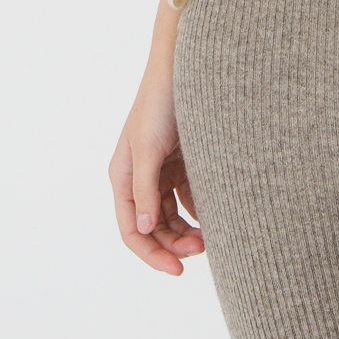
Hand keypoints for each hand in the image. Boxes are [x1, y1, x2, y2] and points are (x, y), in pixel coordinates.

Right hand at [109, 70, 205, 275]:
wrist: (185, 68)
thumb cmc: (159, 103)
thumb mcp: (149, 148)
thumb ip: (144, 188)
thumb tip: (142, 228)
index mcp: (123, 177)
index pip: (131, 229)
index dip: (151, 254)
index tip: (177, 270)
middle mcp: (139, 178)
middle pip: (153, 227)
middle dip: (174, 243)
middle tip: (202, 250)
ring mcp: (161, 170)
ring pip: (172, 215)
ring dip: (187, 230)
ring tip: (211, 238)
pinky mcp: (182, 162)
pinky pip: (188, 196)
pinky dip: (199, 210)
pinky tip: (215, 216)